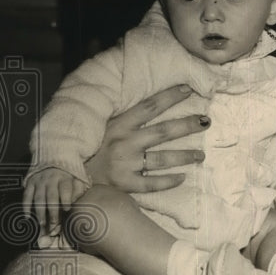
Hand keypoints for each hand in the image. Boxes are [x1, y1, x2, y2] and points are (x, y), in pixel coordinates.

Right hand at [23, 167, 86, 234]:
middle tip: (54, 224)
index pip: (65, 189)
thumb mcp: (77, 178)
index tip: (67, 209)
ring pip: (39, 198)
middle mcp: (51, 179)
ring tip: (42, 224)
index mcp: (64, 178)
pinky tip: (28, 216)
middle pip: (52, 196)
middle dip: (53, 211)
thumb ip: (78, 190)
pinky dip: (26, 206)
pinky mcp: (30, 183)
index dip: (66, 199)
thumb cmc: (67, 174)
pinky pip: (26, 196)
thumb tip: (76, 203)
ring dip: (40, 212)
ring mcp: (39, 181)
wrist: (53, 158)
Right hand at [84, 84, 207, 192]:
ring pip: (162, 158)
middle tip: (206, 121)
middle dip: (187, 125)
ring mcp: (126, 164)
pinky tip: (183, 177)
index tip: (189, 90)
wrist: (69, 178)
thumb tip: (147, 105)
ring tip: (201, 154)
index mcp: (118, 124)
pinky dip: (168, 181)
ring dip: (184, 155)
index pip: (149, 107)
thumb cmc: (87, 150)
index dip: (170, 97)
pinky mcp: (125, 184)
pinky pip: (152, 183)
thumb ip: (122, 118)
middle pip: (163, 131)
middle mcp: (124, 142)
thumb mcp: (101, 127)